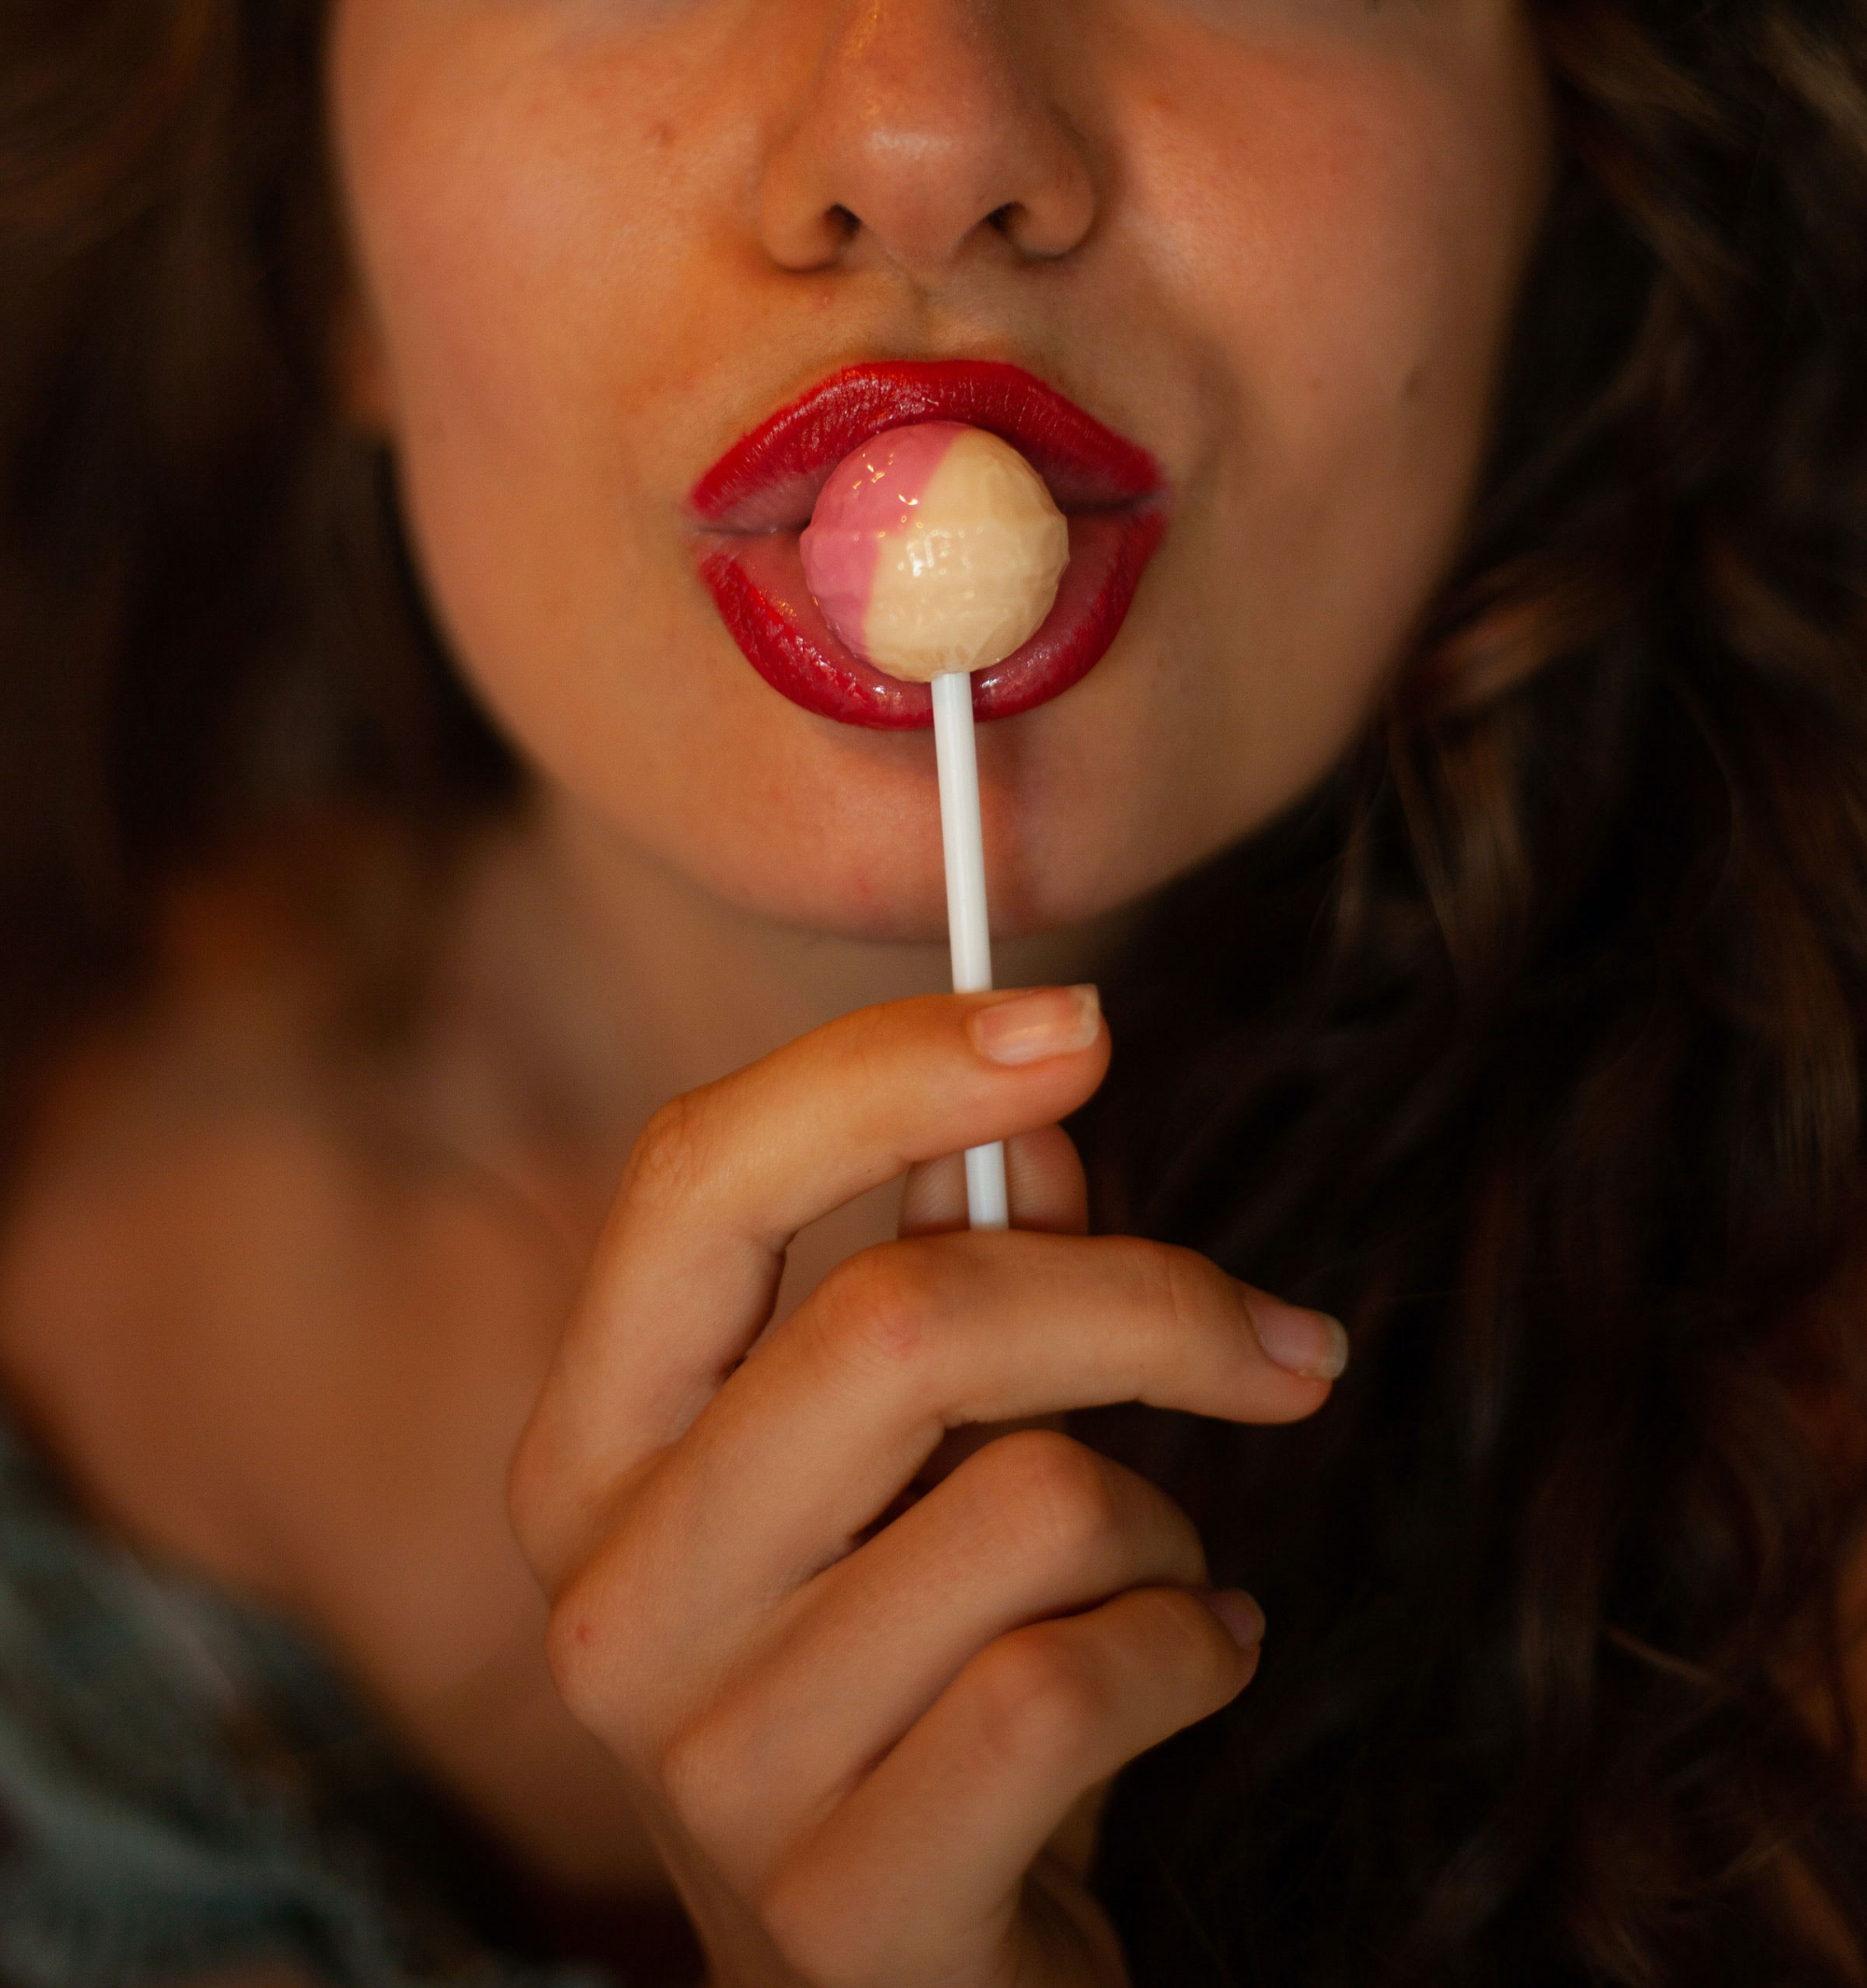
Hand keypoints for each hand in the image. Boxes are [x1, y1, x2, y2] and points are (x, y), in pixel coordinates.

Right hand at [509, 988, 1344, 1987]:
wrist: (904, 1983)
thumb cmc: (910, 1667)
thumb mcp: (912, 1460)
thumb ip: (948, 1269)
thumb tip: (1031, 1111)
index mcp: (596, 1446)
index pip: (694, 1179)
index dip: (887, 1066)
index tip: (1080, 1023)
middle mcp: (612, 1594)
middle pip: (898, 1323)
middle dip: (1144, 1304)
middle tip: (1281, 1345)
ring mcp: (707, 1762)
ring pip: (1033, 1505)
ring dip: (1160, 1521)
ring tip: (1150, 1577)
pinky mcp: (840, 1906)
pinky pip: (1082, 1677)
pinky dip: (1193, 1648)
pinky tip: (1181, 1670)